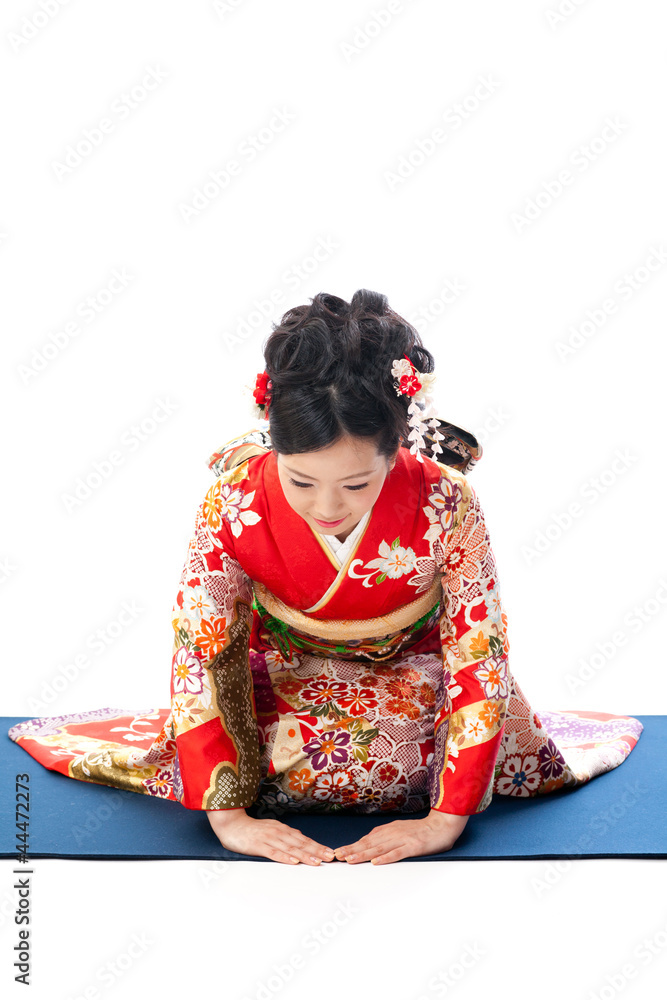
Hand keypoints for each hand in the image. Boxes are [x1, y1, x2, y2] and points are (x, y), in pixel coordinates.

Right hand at [206, 808, 335, 865]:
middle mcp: (278, 832)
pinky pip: (273, 852)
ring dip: (305, 855)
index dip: (317, 846)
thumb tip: (299, 843)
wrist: (231, 824)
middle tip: (330, 857)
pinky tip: (293, 861)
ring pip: (290, 848)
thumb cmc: (252, 830)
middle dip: (317, 850)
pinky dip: (284, 857)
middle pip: (300, 843)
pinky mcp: (258, 845)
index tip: (329, 852)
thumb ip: (284, 837)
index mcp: (282, 829)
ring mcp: (269, 838)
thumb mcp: (271, 830)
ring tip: (317, 861)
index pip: (303, 839)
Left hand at [334, 809, 469, 864]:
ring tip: (350, 860)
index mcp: (388, 830)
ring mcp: (402, 840)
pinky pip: (398, 853)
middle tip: (337, 856)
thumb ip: (385, 835)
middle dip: (352, 850)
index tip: (338, 852)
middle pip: (369, 843)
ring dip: (363, 854)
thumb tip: (369, 842)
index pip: (366, 839)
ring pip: (379, 848)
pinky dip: (386, 857)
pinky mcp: (413, 846)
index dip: (352, 846)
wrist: (441, 825)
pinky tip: (377, 862)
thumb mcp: (399, 829)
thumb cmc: (420, 830)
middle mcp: (392, 833)